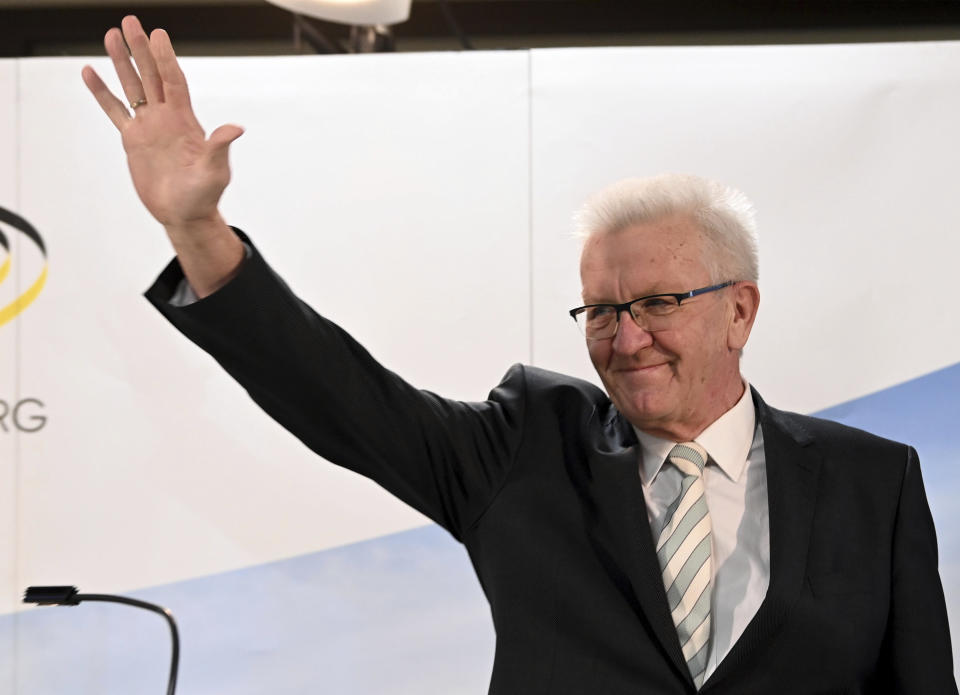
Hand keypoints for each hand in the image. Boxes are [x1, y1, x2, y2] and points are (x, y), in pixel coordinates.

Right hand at [81, 15, 242, 230]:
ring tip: (111, 34)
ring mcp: (149, 127)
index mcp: (185, 121)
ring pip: (132, 87)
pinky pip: (114, 111)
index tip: (158, 35)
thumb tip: (236, 128)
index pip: (174, 81)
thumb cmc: (204, 195)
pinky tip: (90, 73)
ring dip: (122, 62)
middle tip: (130, 20)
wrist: (185, 214)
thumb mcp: (215, 171)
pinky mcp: (133, 140)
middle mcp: (166, 118)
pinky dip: (102, 93)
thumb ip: (220, 148)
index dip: (166, 58)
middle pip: (151, 75)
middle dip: (141, 49)